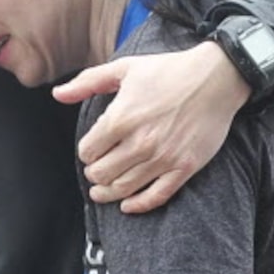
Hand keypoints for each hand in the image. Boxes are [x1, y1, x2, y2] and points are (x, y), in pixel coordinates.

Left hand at [54, 41, 247, 214]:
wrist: (216, 78)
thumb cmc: (169, 71)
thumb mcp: (125, 68)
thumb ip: (88, 82)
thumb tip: (58, 94)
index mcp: (122, 118)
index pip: (88, 151)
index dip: (86, 152)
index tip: (92, 150)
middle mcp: (140, 142)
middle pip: (101, 174)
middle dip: (94, 173)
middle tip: (97, 170)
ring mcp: (162, 158)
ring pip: (123, 189)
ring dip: (108, 193)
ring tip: (102, 191)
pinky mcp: (182, 169)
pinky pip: (155, 197)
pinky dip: (137, 205)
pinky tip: (127, 205)